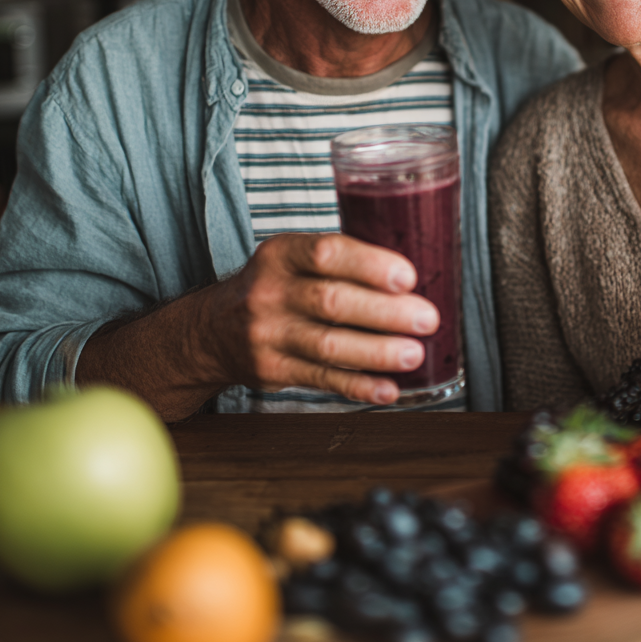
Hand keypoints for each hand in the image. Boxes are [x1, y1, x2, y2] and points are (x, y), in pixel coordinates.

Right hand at [197, 232, 438, 404]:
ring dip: (378, 352)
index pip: (327, 254)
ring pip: (329, 346)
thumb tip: (412, 281)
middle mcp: (270, 292)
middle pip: (333, 302)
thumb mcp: (295, 258)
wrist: (213, 328)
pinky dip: (358, 386)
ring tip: (414, 354)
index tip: (408, 277)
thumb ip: (342, 263)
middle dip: (386, 312)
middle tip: (427, 318)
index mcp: (282, 254)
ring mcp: (268, 334)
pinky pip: (321, 379)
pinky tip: (387, 388)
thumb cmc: (276, 286)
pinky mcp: (272, 370)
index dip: (369, 265)